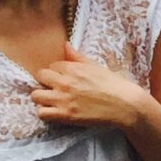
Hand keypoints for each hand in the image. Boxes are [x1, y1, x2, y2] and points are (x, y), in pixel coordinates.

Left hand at [31, 43, 148, 131]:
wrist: (125, 105)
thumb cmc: (114, 85)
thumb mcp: (96, 66)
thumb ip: (78, 57)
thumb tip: (66, 45)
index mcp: (74, 68)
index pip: (52, 66)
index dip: (57, 73)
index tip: (64, 79)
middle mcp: (66, 82)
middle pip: (40, 77)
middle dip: (46, 82)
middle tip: (55, 89)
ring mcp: (64, 99)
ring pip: (35, 96)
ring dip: (42, 98)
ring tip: (52, 101)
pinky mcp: (65, 115)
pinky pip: (41, 113)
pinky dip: (46, 113)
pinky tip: (55, 112)